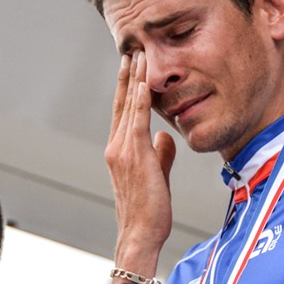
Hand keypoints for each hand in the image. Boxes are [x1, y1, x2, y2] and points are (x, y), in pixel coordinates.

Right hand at [105, 51, 176, 268]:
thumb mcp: (158, 176)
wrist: (140, 233)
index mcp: (120, 152)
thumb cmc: (150, 211)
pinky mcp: (134, 156)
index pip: (123, 112)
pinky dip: (139, 101)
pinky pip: (136, 122)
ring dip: (133, 79)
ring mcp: (122, 151)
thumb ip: (161, 154)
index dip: (127, 88)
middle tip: (131, 49)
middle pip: (121, 103)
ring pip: (127, 107)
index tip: (131, 66)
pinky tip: (143, 83)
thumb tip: (166, 136)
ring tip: (138, 56)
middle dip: (127, 75)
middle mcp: (116, 147)